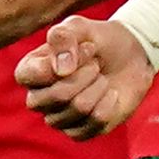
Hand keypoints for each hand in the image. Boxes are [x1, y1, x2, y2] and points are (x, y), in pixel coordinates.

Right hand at [18, 15, 155, 139]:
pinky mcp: (81, 131)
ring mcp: (58, 118)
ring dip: (98, 88)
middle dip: (85, 76)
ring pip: (79, 109)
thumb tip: (61, 71)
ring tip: (102, 77)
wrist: (129, 57)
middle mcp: (38, 99)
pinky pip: (95, 123)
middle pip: (57, 96)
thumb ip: (63, 38)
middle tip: (96, 64)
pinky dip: (109, 104)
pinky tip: (111, 93)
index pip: (30, 76)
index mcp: (29, 72)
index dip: (62, 61)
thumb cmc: (97, 40)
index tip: (87, 47)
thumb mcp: (78, 27)